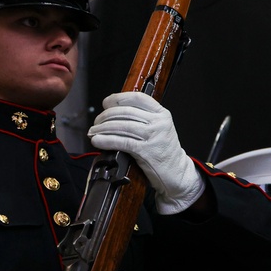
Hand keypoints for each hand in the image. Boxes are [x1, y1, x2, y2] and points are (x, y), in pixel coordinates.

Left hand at [87, 92, 204, 214]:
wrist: (176, 172)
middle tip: (96, 122)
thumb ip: (143, 118)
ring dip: (103, 128)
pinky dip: (106, 140)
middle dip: (106, 116)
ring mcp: (153, 136)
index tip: (106, 103)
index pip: (137, 98)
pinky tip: (98, 141)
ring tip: (93, 131)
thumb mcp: (159, 128)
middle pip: (126, 112)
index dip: (118, 98)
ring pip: (122, 126)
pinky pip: (122, 141)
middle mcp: (158, 122)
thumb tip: (114, 112)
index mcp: (161, 113)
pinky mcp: (146, 150)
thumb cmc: (164, 151)